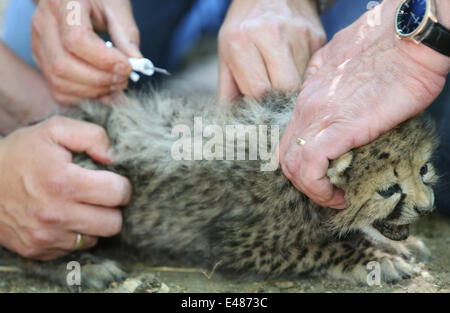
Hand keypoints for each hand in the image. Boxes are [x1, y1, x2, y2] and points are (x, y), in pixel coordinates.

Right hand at [0, 117, 131, 259]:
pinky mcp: (37, 250)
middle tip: (101, 195)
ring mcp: (45, 236)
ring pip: (96, 238)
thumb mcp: (55, 130)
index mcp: (63, 182)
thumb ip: (92, 136)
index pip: (118, 193)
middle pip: (113, 223)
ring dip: (95, 222)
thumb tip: (114, 157)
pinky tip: (65, 217)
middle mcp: (55, 215)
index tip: (114, 180)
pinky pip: (74, 248)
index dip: (122, 185)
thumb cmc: (21, 153)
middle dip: (113, 207)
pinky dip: (75, 233)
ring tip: (81, 205)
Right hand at [31, 0, 141, 104]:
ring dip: (94, 91)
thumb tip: (138, 65)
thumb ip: (126, 36)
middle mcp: (43, 24)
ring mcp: (38, 45)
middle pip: (63, 65)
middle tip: (124, 79)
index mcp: (62, 3)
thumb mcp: (117, 7)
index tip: (127, 66)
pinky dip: (84, 96)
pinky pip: (59, 90)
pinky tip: (103, 90)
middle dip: (100, 79)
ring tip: (116, 84)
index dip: (104, 60)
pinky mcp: (42, 62)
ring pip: (59, 81)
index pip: (76, 40)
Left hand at [218, 0, 324, 100]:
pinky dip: (303, 76)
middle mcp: (271, 34)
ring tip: (281, 79)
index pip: (258, 90)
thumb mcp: (226, 53)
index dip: (259, 106)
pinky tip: (294, 67)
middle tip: (273, 100)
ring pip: (301, 82)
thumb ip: (228, 90)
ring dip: (292, 89)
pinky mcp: (317, 37)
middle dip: (279, 101)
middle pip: (285, 88)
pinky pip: (312, 70)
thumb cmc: (244, 27)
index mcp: (241, 40)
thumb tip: (234, 126)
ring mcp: (298, 34)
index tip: (259, 109)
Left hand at [279, 0, 449, 208]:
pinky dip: (319, 189)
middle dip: (302, 181)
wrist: (410, 38)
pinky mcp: (338, 127)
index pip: (290, 137)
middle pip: (285, 155)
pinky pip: (311, 167)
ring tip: (335, 197)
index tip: (323, 176)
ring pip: (292, 165)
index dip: (301, 164)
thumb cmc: (391, 50)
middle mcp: (307, 106)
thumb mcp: (350, 66)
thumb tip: (339, 97)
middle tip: (328, 191)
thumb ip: (334, 82)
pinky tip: (338, 195)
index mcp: (310, 94)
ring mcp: (318, 116)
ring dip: (310, 190)